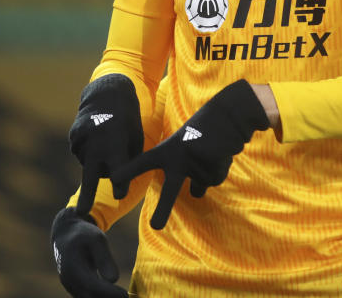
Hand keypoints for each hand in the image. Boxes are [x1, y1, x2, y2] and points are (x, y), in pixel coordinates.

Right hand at [50, 207, 127, 297]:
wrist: (66, 236)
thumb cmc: (85, 235)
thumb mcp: (97, 239)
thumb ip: (104, 259)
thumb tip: (113, 280)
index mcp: (73, 268)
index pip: (92, 286)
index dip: (109, 292)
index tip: (125, 294)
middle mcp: (70, 281)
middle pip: (89, 297)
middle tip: (127, 297)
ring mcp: (71, 287)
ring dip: (105, 297)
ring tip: (123, 295)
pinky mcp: (75, 289)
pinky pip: (88, 296)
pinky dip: (102, 296)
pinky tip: (116, 294)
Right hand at [68, 75, 143, 214]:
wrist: (108, 93)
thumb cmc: (128, 120)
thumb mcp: (136, 138)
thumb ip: (129, 161)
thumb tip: (119, 184)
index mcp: (117, 142)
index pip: (118, 170)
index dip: (121, 183)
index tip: (120, 194)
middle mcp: (97, 142)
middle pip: (92, 176)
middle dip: (87, 195)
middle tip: (80, 213)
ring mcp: (83, 140)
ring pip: (89, 165)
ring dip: (98, 162)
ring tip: (107, 142)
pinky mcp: (73, 137)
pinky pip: (82, 156)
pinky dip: (89, 153)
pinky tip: (97, 138)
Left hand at [111, 80, 269, 229]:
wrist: (228, 116)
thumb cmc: (202, 131)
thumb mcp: (186, 148)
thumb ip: (186, 172)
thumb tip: (195, 196)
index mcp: (167, 150)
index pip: (143, 162)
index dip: (128, 171)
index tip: (114, 179)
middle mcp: (178, 158)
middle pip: (170, 191)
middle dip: (163, 210)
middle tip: (156, 226)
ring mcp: (196, 164)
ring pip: (199, 187)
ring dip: (206, 174)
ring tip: (209, 153)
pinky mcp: (214, 167)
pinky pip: (213, 181)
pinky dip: (218, 170)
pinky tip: (220, 154)